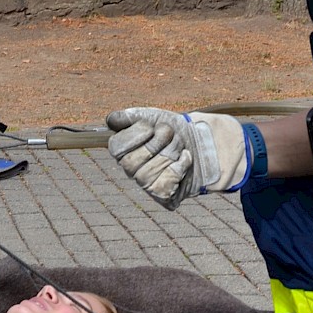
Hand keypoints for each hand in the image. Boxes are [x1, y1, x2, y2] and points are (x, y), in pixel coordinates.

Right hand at [106, 108, 254, 208]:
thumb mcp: (153, 117)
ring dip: (170, 153)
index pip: (115, 148)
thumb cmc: (174, 131)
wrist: (202, 144)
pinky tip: (185, 159)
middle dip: (156, 143)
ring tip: (179, 146)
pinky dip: (179, 167)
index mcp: (124, 151)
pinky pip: (164, 184)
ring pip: (149, 172)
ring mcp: (146, 185)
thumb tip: (110, 120)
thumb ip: (130, 116)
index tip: (151, 127)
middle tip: (170, 134)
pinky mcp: (163, 196)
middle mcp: (131, 171)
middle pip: (131, 162)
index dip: (135, 135)